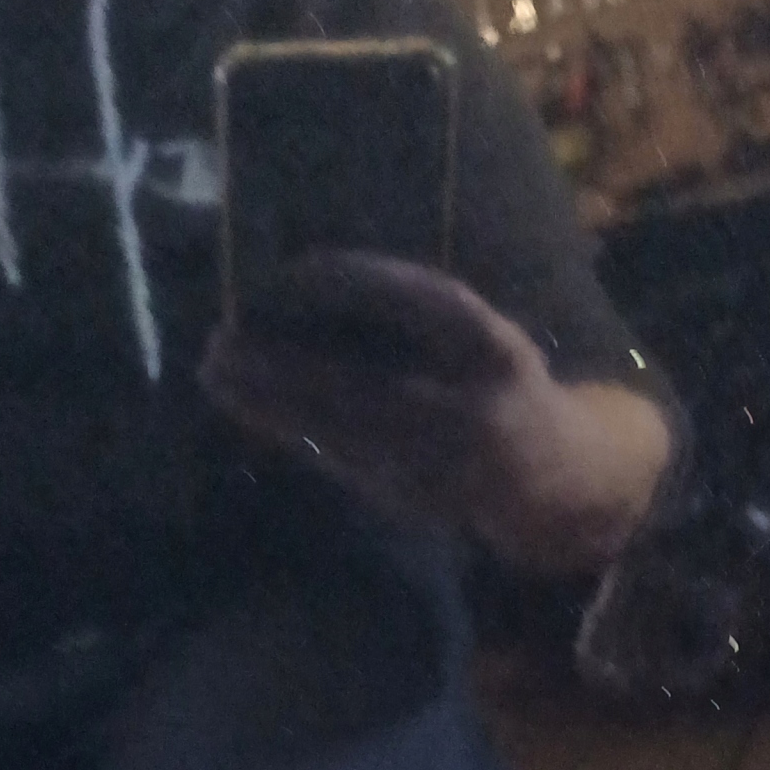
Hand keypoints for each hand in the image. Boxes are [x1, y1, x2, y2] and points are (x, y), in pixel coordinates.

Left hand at [201, 253, 669, 577]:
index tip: (294, 268)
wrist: (552, 477)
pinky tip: (254, 410)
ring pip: (343, 430)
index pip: (423, 301)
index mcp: (496, 350)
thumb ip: (423, 314)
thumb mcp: (485, 334)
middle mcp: (473, 409)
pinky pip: (345, 461)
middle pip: (363, 381)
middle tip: (220, 342)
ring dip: (271, 405)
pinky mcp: (420, 502)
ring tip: (218, 376)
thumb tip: (316, 281)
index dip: (358, 280)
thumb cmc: (502, 384)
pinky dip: (297, 434)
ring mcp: (445, 464)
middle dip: (284, 364)